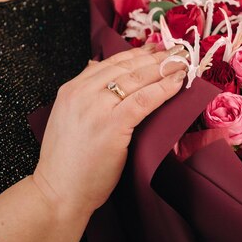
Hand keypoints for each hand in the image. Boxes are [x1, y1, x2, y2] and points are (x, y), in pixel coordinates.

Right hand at [32, 44, 186, 217]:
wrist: (58, 192)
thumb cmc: (67, 163)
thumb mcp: (68, 117)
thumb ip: (83, 91)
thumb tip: (94, 65)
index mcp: (71, 89)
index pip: (111, 63)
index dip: (138, 54)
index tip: (157, 49)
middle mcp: (82, 93)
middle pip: (127, 67)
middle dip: (156, 57)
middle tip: (177, 51)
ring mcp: (96, 108)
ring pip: (137, 79)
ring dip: (164, 69)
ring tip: (183, 63)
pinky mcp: (112, 125)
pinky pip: (144, 100)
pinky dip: (163, 89)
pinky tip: (178, 83)